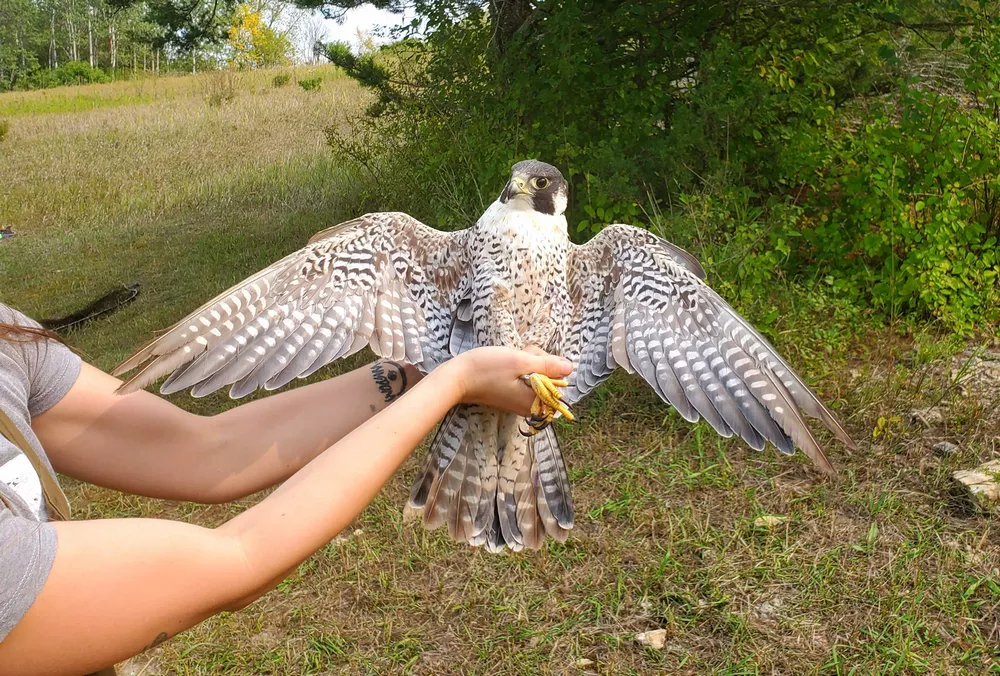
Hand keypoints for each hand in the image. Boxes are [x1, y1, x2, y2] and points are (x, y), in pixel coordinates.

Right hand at [443, 346, 573, 415]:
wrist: (455, 378)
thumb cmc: (486, 369)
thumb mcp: (520, 362)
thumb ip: (547, 365)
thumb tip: (570, 368)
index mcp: (534, 401)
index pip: (559, 382)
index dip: (549, 364)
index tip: (532, 358)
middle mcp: (529, 405)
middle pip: (548, 378)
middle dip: (536, 361)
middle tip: (518, 355)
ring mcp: (519, 401)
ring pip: (536, 376)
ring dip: (526, 362)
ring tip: (508, 358)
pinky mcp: (510, 395)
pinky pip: (524, 379)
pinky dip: (518, 368)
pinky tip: (505, 363)